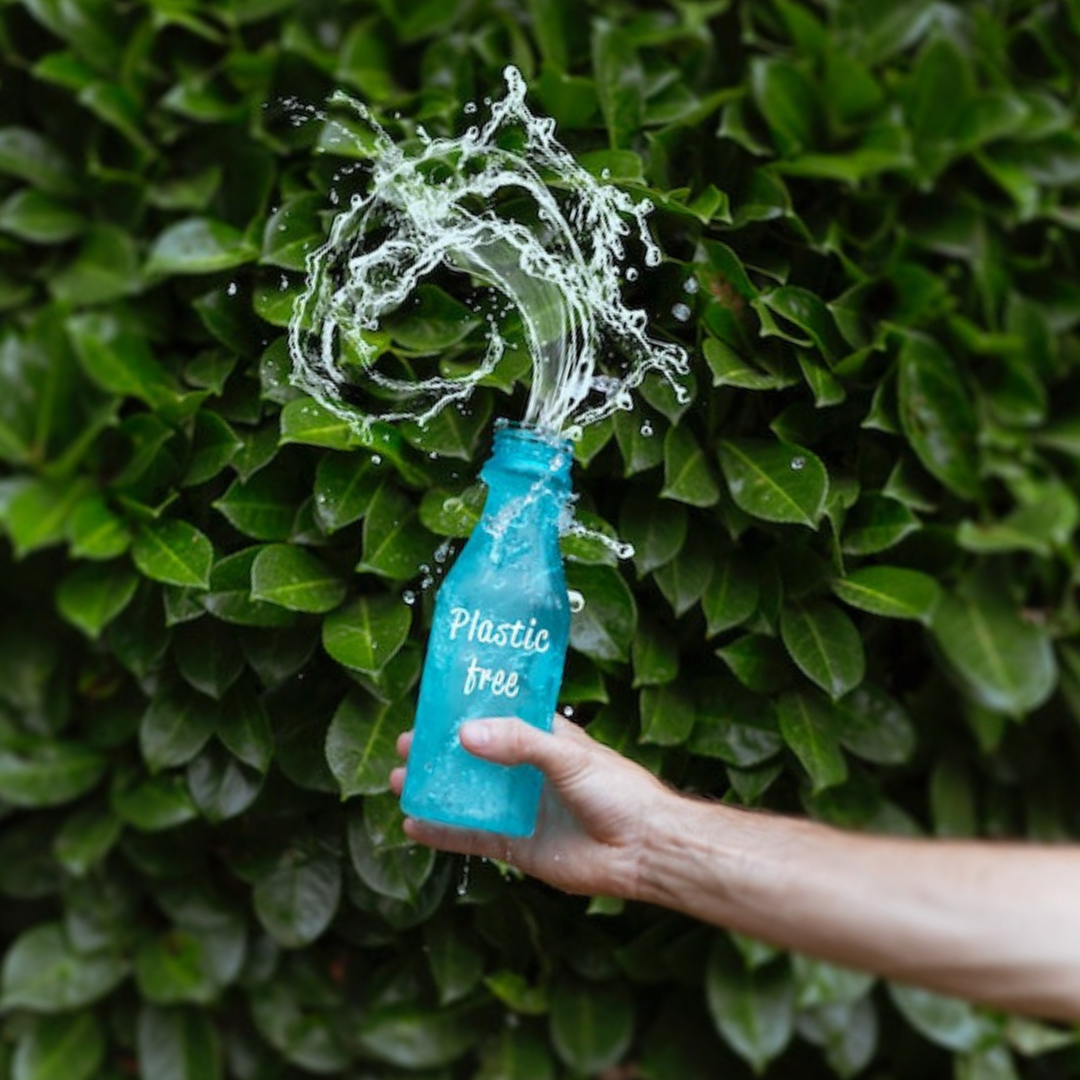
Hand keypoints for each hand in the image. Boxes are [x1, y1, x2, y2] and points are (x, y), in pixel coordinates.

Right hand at [390, 716, 669, 898]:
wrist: (643, 849)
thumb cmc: (618, 791)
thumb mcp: (567, 756)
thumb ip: (519, 743)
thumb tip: (466, 735)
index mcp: (544, 738)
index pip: (497, 716)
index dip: (465, 711)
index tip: (431, 705)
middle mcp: (527, 770)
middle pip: (473, 757)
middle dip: (439, 751)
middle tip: (405, 745)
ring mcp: (519, 808)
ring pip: (465, 795)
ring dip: (433, 788)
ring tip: (397, 781)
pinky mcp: (516, 845)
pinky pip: (470, 836)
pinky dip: (442, 832)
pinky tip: (413, 825)